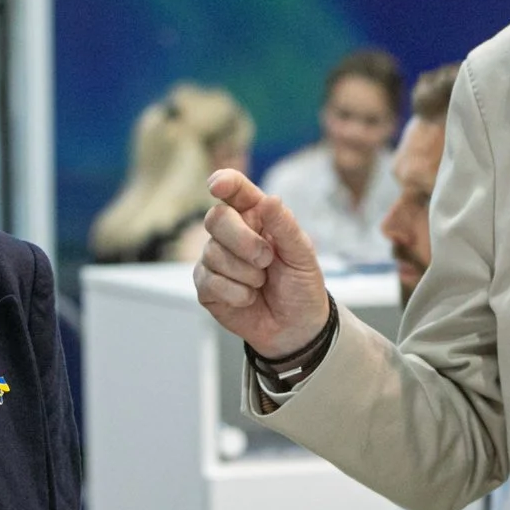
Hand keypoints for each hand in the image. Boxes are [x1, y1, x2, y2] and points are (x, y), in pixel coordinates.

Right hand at [192, 171, 331, 357]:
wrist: (297, 328)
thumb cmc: (300, 285)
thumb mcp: (302, 255)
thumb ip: (285, 226)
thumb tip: (268, 199)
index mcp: (256, 217)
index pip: (235, 190)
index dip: (224, 182)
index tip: (218, 186)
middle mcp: (231, 233)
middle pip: (216, 219)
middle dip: (243, 241)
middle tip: (267, 260)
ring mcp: (215, 259)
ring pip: (213, 253)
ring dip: (246, 274)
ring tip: (262, 284)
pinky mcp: (206, 286)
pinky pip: (211, 282)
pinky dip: (237, 293)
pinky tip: (249, 298)